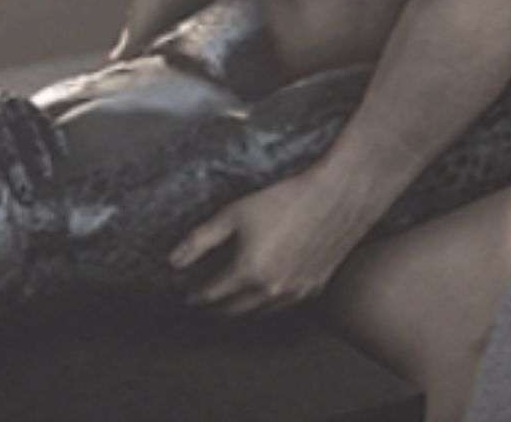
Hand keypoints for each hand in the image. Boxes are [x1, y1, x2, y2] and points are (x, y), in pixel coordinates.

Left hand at [168, 164, 376, 315]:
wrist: (336, 198)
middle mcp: (272, 290)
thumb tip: (173, 262)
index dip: (195, 296)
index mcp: (249, 272)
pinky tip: (260, 292)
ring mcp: (296, 293)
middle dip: (215, 308)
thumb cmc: (284, 201)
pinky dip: (266, 303)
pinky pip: (283, 305)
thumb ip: (200, 240)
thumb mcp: (233, 214)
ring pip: (259, 312)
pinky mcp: (314, 288)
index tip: (186, 294)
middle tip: (203, 301)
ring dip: (240, 309)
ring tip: (227, 299)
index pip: (212, 295)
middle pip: (234, 311)